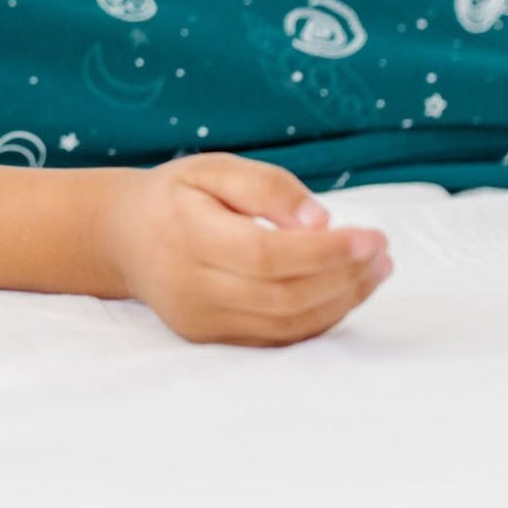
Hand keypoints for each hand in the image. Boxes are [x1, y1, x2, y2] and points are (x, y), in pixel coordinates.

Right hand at [96, 152, 392, 345]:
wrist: (124, 237)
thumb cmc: (177, 195)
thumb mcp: (213, 168)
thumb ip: (266, 186)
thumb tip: (320, 221)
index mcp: (187, 235)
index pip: (267, 255)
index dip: (325, 252)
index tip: (372, 236)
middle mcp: (191, 287)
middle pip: (282, 296)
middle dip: (343, 277)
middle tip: (382, 251)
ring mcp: (201, 321)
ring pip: (285, 324)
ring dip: (341, 300)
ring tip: (376, 269)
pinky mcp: (212, 339)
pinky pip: (277, 338)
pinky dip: (320, 318)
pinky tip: (346, 290)